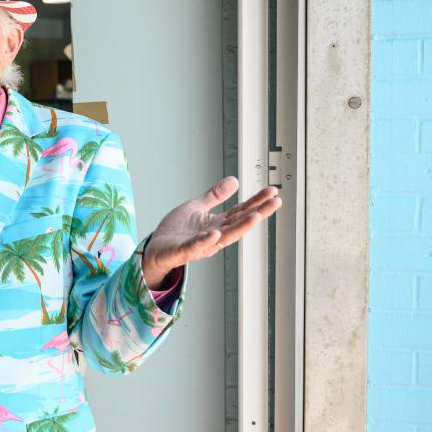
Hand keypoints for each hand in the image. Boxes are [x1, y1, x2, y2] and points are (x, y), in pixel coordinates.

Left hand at [142, 176, 281, 288]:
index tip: (272, 192)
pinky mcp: (182, 251)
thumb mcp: (196, 207)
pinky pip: (195, 246)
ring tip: (256, 216)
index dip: (257, 202)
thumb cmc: (176, 231)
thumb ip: (215, 196)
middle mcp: (213, 235)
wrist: (155, 249)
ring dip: (240, 227)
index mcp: (217, 224)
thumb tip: (234, 181)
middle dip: (258, 213)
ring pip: (223, 237)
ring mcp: (200, 244)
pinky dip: (205, 240)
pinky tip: (215, 232)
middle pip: (239, 223)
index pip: (241, 212)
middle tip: (275, 202)